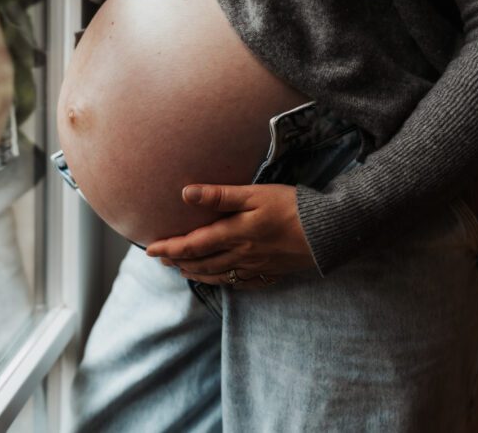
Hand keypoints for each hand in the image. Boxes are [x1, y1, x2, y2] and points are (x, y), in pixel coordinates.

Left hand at [146, 183, 315, 289]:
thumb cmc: (292, 206)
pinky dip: (225, 282)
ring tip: (184, 270)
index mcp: (234, 234)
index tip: (150, 249)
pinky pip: (241, 284)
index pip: (192, 245)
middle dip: (179, 262)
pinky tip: (222, 279)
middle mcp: (241, 255)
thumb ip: (219, 195)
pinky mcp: (271, 273)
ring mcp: (256, 267)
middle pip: (202, 263)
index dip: (169, 248)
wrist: (328, 231)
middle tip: (162, 259)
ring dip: (197, 273)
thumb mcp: (255, 194)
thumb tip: (185, 193)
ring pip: (219, 275)